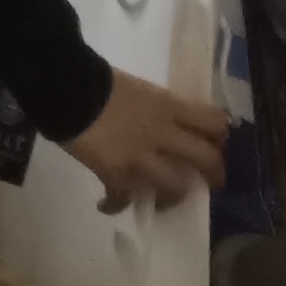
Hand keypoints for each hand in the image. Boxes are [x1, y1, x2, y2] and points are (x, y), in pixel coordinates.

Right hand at [60, 72, 231, 214]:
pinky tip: (107, 205)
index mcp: (168, 107)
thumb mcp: (138, 89)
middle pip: (206, 160)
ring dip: (171, 198)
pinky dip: (115, 204)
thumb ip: (155, 108)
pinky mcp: (116, 175)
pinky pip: (123, 199)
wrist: (65, 88)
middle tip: (208, 182)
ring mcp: (141, 158)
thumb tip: (160, 122)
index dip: (220, 136)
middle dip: (213, 175)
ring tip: (161, 200)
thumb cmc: (97, 80)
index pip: (213, 122)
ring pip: (174, 188)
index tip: (215, 143)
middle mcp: (163, 134)